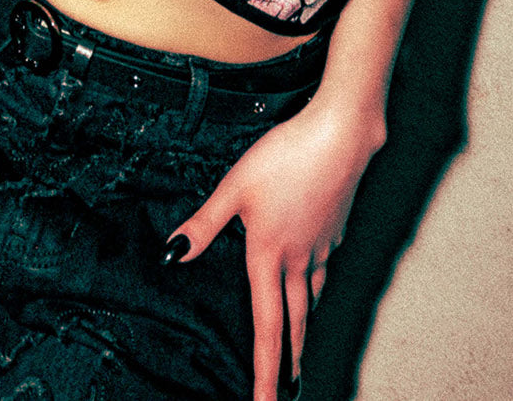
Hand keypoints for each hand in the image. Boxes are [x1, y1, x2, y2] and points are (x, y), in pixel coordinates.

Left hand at [165, 103, 385, 400]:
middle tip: (287, 392)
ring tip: (298, 348)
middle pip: (294, 324)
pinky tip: (312, 280)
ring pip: (310, 298)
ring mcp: (321, 246)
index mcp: (269, 256)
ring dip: (303, 328)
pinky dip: (315, 288)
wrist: (339, 137)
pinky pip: (323, 270)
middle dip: (289, 362)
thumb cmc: (284, 157)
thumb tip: (173, 253)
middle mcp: (298, 261)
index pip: (267, 329)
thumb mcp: (235, 187)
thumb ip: (205, 223)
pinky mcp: (334, 229)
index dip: (265, 372)